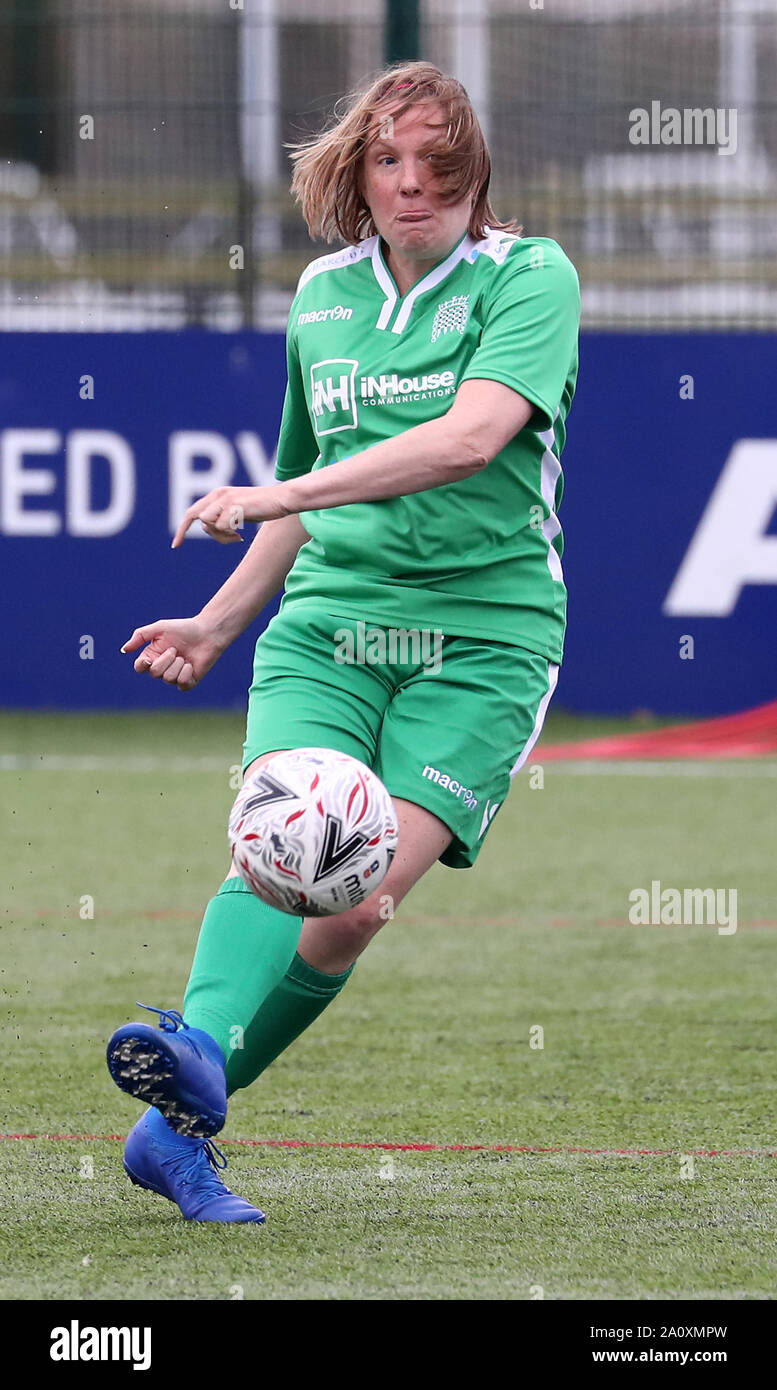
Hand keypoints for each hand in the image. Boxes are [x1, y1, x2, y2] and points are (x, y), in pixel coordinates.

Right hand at [120, 616, 226, 691]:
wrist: (208, 633)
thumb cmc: (184, 629)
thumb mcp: (160, 628)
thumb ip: (140, 636)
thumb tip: (124, 650)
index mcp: (152, 656)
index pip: (139, 667)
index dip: (144, 664)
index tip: (150, 657)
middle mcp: (162, 668)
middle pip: (155, 673)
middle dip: (166, 660)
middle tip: (175, 649)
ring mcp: (174, 676)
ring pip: (168, 678)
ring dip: (178, 664)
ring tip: (184, 656)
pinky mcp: (188, 682)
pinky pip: (181, 684)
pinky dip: (186, 672)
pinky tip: (191, 664)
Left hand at [171, 486, 288, 547]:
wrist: (282, 499)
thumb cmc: (263, 507)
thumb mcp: (238, 511)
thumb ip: (222, 517)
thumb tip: (209, 529)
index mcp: (218, 494)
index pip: (192, 511)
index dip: (182, 528)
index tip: (176, 545)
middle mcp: (219, 494)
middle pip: (197, 517)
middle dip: (208, 534)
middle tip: (227, 540)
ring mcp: (226, 499)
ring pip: (208, 523)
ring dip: (220, 535)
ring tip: (236, 536)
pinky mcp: (235, 506)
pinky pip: (222, 526)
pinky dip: (229, 535)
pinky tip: (241, 535)